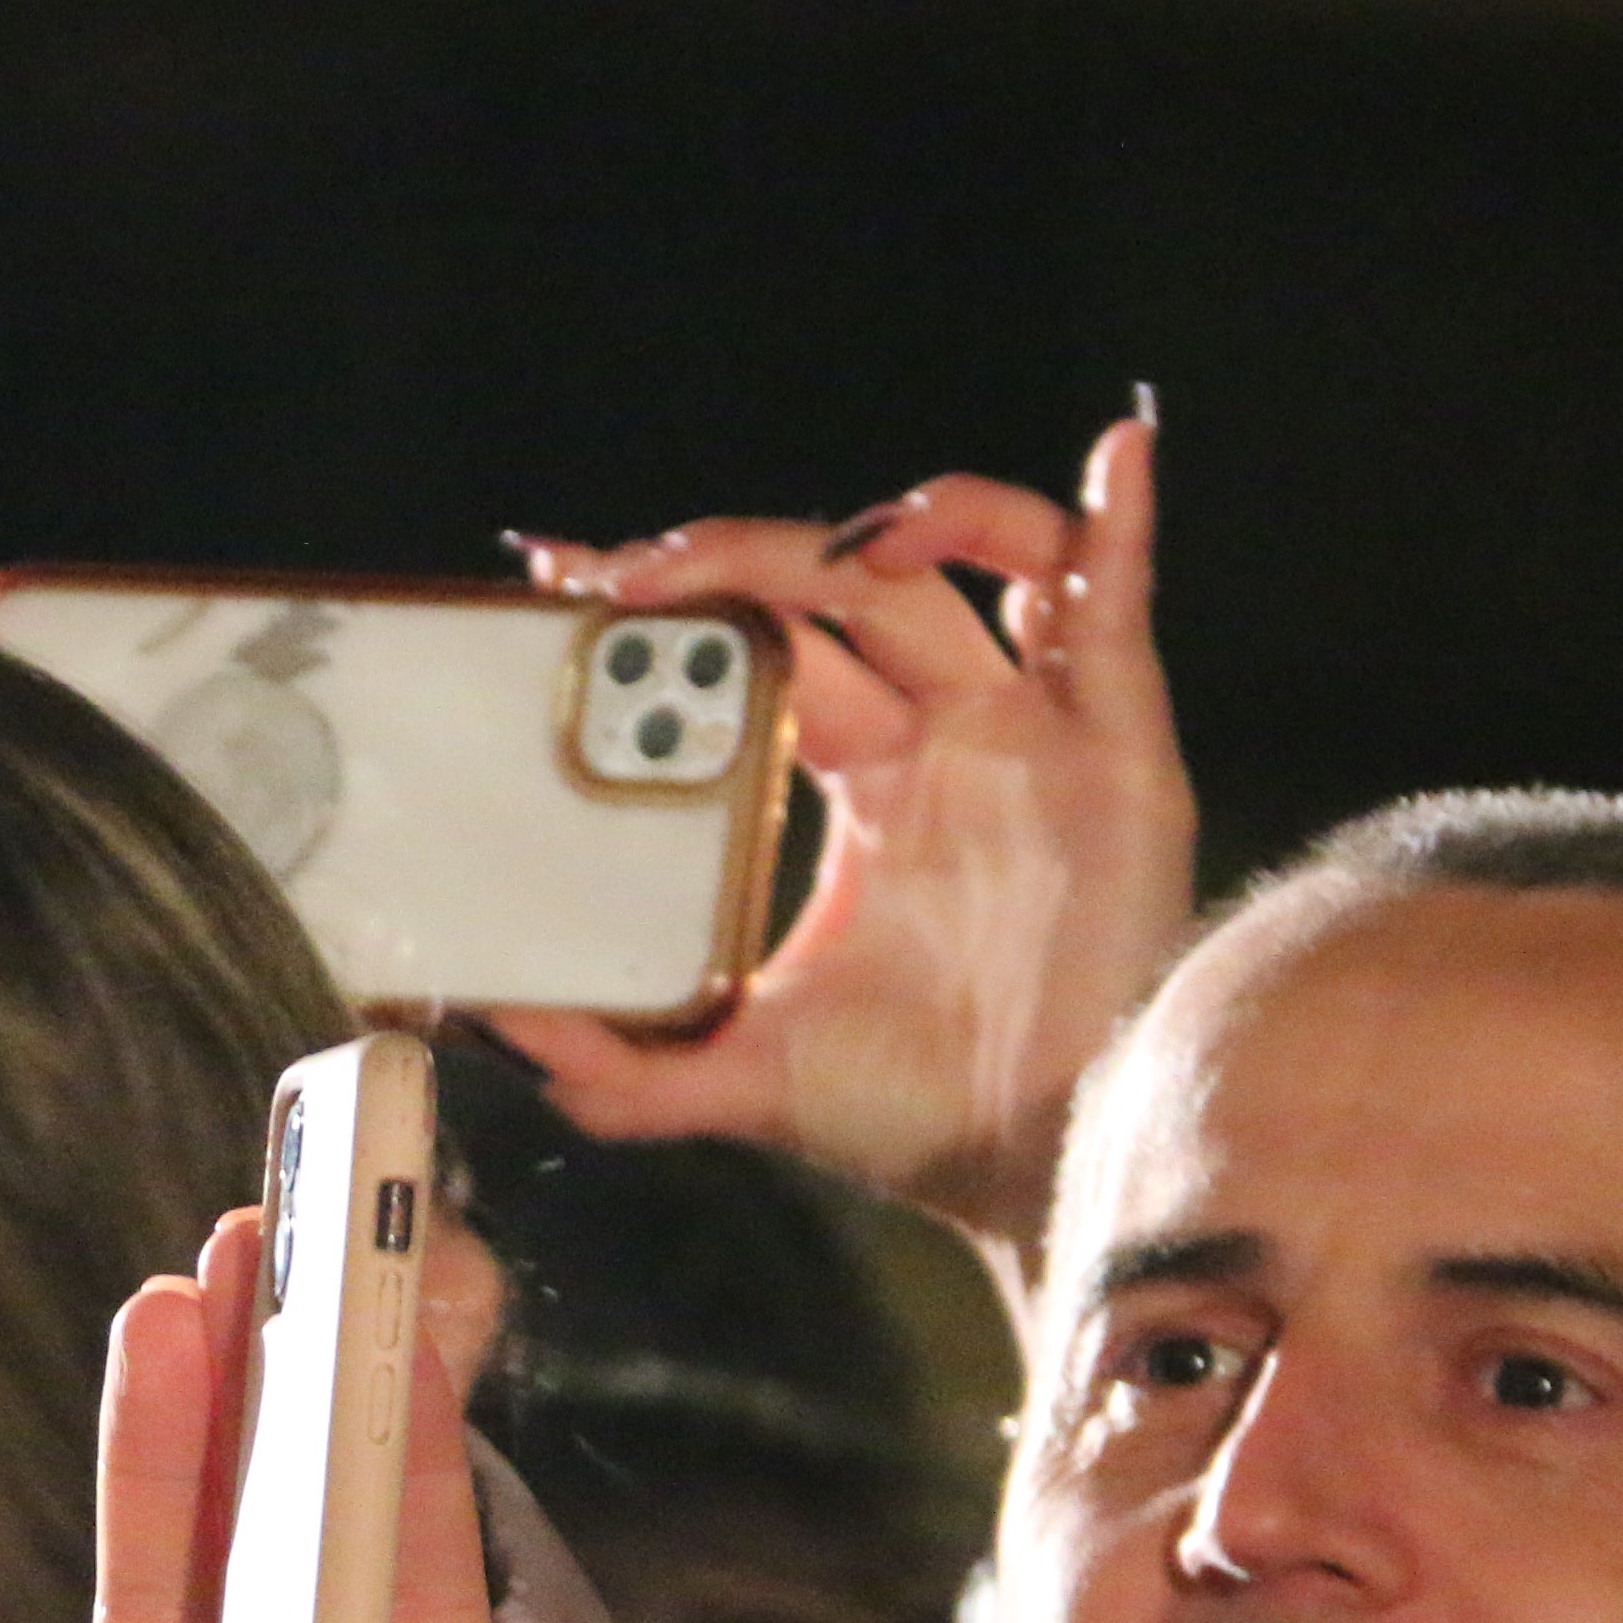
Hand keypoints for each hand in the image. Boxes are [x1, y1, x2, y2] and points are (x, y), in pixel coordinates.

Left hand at [494, 406, 1193, 1264]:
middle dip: (738, 558)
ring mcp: (1034, 727)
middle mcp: (943, 731)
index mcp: (861, 779)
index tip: (570, 578)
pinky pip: (1120, 608)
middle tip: (633, 574)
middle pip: (844, 588)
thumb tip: (499, 1028)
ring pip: (979, 564)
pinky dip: (1122, 522)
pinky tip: (1120, 457)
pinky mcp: (1119, 744)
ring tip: (858, 538)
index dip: (680, 599)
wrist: (1037, 1166)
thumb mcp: (747, 1078)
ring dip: (921, 518)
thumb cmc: (917, 1111)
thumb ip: (627, 1070)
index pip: (762, 648)